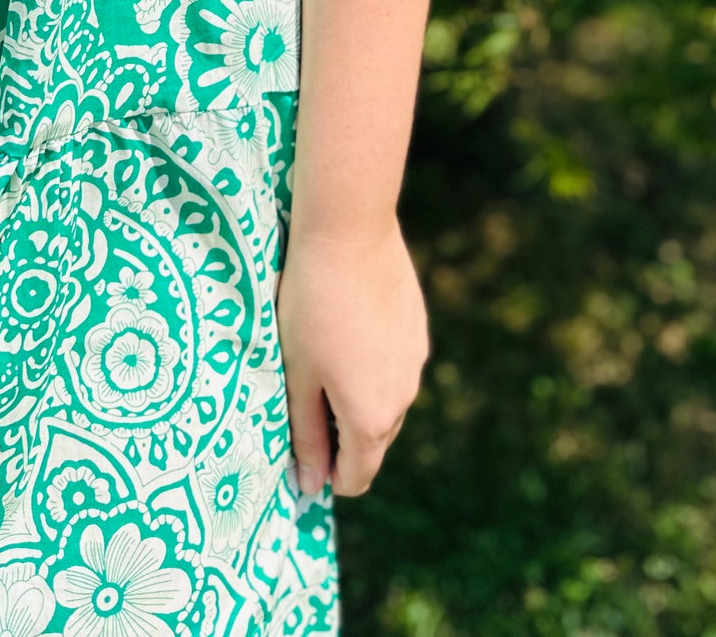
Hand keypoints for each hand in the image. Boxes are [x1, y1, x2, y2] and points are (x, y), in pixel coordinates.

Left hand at [277, 217, 428, 497]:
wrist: (349, 232)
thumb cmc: (311, 304)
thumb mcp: (297, 374)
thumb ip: (307, 435)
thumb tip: (311, 484)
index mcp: (372, 419)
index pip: (356, 477)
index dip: (326, 474)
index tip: (300, 449)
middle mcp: (404, 397)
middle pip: (372, 442)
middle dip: (340, 434)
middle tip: (303, 395)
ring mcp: (415, 361)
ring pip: (386, 401)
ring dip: (358, 396)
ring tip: (322, 353)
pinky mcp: (418, 329)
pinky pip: (395, 365)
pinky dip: (373, 363)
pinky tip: (346, 326)